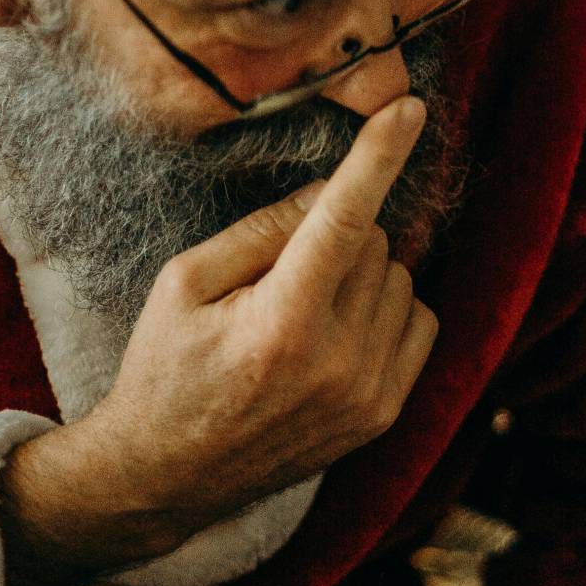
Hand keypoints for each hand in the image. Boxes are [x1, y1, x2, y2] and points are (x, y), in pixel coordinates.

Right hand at [8, 95, 439, 583]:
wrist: (167, 477)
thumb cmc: (165, 368)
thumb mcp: (185, 281)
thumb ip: (262, 229)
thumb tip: (332, 190)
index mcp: (280, 324)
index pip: (344, 219)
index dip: (378, 156)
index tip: (409, 108)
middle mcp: (337, 362)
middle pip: (375, 242)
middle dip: (335, 235)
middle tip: (278, 276)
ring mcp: (368, 395)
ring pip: (401, 278)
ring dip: (363, 273)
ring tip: (301, 310)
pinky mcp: (384, 415)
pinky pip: (420, 321)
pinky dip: (388, 307)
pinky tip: (337, 329)